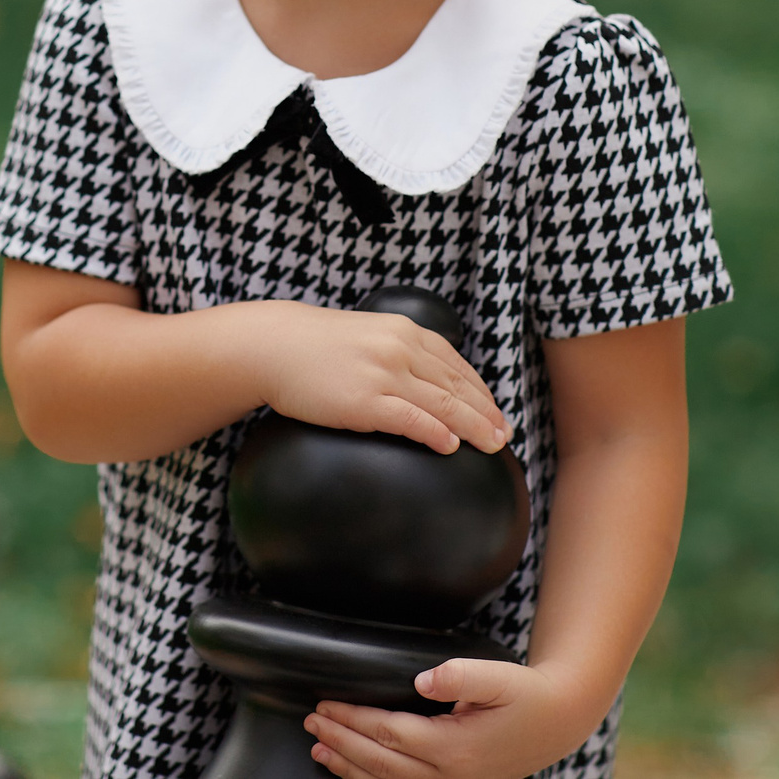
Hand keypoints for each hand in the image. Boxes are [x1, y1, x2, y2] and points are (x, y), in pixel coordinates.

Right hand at [243, 302, 508, 454]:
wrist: (273, 345)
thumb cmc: (316, 346)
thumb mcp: (368, 335)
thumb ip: (398, 351)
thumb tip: (422, 381)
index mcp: (405, 332)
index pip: (456, 365)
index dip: (481, 392)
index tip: (496, 413)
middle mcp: (401, 348)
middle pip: (457, 386)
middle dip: (486, 412)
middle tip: (505, 436)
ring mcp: (384, 373)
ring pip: (443, 404)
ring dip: (474, 426)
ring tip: (493, 444)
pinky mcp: (365, 400)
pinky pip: (411, 419)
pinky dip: (436, 432)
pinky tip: (451, 446)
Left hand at [307, 660, 603, 778]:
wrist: (558, 721)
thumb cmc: (527, 694)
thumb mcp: (500, 676)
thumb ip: (461, 675)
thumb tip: (422, 679)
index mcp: (456, 746)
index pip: (390, 734)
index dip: (353, 721)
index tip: (324, 706)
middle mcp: (450, 774)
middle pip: (381, 762)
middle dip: (341, 742)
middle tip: (311, 724)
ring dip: (348, 767)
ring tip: (318, 752)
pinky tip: (352, 773)